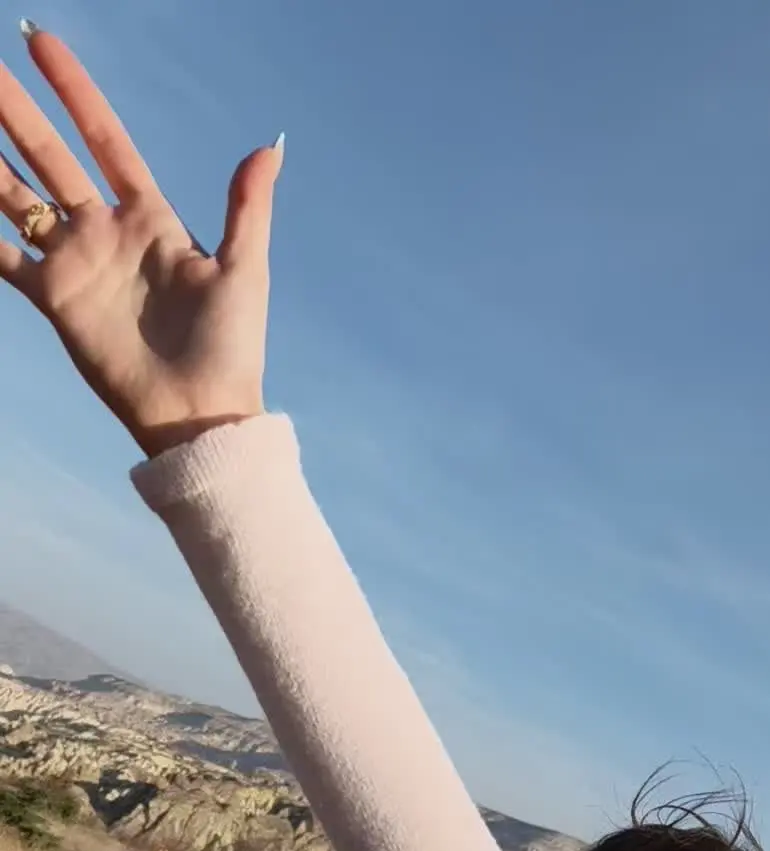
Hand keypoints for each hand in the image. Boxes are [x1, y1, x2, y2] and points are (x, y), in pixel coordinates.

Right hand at [0, 24, 281, 456]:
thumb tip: (269, 147)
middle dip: (15, 111)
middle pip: (49, 156)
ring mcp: (77, 265)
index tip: (41, 43)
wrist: (200, 414)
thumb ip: (248, 207)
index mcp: (151, 219)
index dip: (74, 91)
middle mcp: (106, 233)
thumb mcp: (245, 271)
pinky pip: (6, 256)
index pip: (104, 139)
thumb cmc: (230, 348)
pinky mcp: (56, 302)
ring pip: (18, 197)